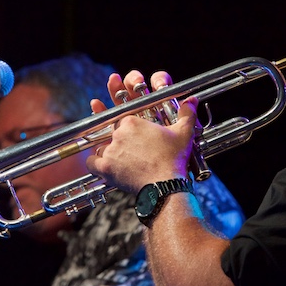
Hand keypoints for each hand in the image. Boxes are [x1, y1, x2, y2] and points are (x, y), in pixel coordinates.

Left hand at [87, 69, 196, 192]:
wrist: (166, 185)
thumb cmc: (174, 159)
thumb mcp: (183, 133)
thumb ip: (187, 114)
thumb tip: (192, 100)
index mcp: (132, 121)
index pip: (123, 120)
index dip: (128, 128)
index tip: (133, 136)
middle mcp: (118, 133)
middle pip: (112, 132)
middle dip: (120, 140)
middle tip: (130, 150)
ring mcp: (110, 150)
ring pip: (102, 146)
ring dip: (108, 151)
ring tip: (120, 159)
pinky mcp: (105, 167)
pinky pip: (92, 163)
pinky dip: (95, 164)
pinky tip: (102, 166)